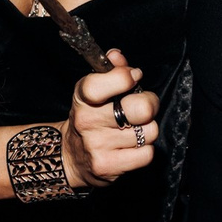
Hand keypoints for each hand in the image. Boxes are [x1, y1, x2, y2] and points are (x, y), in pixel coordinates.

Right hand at [63, 50, 158, 189]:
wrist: (71, 158)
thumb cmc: (91, 118)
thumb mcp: (94, 91)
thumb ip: (110, 70)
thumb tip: (116, 55)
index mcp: (82, 98)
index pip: (105, 83)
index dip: (125, 77)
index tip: (133, 77)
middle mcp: (87, 121)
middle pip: (140, 108)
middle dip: (149, 105)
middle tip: (143, 107)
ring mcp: (97, 145)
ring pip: (149, 131)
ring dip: (147, 130)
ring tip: (133, 130)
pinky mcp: (108, 167)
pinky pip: (147, 154)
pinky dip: (145, 151)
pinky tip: (132, 148)